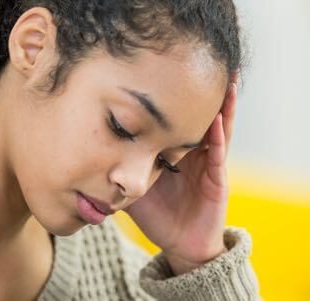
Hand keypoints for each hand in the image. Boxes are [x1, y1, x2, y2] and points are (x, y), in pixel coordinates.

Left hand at [125, 74, 238, 274]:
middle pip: (201, 113)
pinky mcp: (218, 179)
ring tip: (226, 77)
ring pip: (218, 126)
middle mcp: (196, 151)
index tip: (170, 65)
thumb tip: (83, 150)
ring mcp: (210, 163)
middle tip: (207, 57)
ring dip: (222, 104)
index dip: (176, 93)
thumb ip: (115, 166)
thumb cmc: (157, 214)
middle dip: (205, 88)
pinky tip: (217, 118)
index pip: (177, 115)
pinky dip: (218, 135)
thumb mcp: (131, 183)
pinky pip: (218, 154)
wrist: (180, 244)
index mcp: (177, 149)